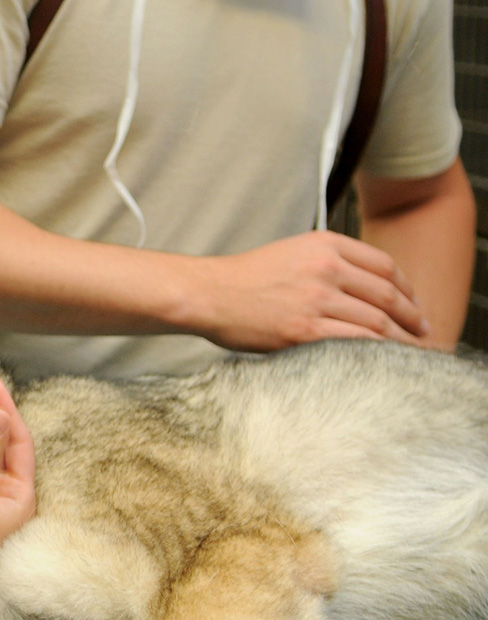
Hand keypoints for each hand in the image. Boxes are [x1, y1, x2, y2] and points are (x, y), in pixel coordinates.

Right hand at [196, 231, 429, 350]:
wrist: (209, 294)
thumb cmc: (243, 279)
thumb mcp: (290, 252)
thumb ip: (326, 262)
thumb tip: (358, 288)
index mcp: (325, 245)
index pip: (384, 265)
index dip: (407, 287)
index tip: (414, 303)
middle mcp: (327, 268)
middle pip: (387, 294)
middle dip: (412, 316)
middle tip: (424, 330)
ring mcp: (317, 300)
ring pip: (377, 321)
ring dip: (400, 338)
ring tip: (411, 351)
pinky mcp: (305, 330)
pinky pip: (355, 342)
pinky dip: (377, 352)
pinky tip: (384, 360)